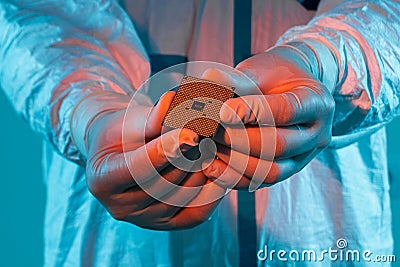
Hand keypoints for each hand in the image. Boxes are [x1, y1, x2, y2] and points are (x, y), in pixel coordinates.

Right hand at [70, 91, 225, 229]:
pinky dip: (211, 192)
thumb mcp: (130, 120)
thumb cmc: (124, 132)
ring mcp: (144, 220)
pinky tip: (218, 170)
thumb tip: (173, 103)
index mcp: (102, 181)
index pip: (137, 168)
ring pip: (182, 196)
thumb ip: (151, 118)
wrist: (123, 152)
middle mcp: (120, 208)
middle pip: (163, 183)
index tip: (190, 133)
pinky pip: (195, 214)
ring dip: (202, 169)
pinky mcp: (166, 224)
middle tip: (209, 132)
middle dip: (189, 156)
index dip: (164, 151)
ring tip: (211, 145)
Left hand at [201, 43, 335, 189]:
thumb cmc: (273, 76)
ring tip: (208, 145)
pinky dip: (233, 177)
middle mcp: (317, 135)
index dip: (253, 111)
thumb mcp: (261, 70)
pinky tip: (210, 164)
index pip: (287, 110)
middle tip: (209, 129)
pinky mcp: (285, 171)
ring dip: (234, 161)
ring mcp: (303, 158)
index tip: (222, 110)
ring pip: (271, 171)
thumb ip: (238, 79)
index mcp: (317, 103)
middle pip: (279, 145)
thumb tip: (208, 81)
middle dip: (238, 139)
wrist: (287, 89)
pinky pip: (261, 182)